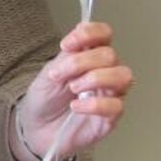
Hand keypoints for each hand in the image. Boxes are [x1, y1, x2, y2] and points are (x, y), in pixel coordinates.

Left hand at [11, 21, 132, 160]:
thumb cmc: (46, 97)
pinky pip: (116, 105)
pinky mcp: (112, 117)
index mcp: (91, 54)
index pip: (104, 33)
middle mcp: (106, 71)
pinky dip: (94, 104)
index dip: (89, 34)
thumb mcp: (51, 71)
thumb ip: (68, 57)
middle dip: (82, 62)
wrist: (37, 127)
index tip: (66, 45)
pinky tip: (76, 106)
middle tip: (63, 76)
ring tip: (73, 89)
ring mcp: (111, 94)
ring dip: (94, 79)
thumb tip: (80, 45)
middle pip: (110, 55)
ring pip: (123, 76)